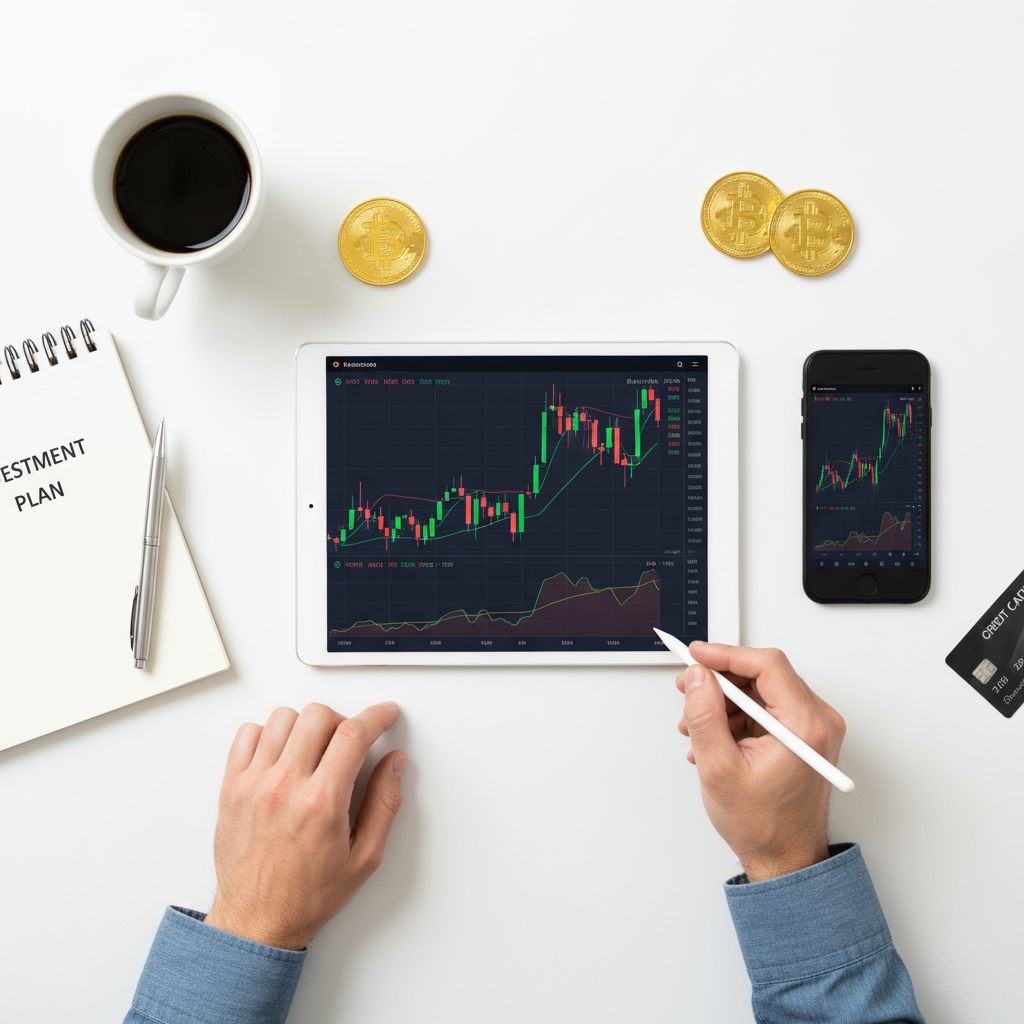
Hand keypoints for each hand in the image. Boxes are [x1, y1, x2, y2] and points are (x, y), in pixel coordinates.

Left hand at [203, 701, 406, 949]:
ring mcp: (253, 784)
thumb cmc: (306, 895)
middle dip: (343, 721)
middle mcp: (284, 787)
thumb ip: (385, 804)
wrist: (256, 922)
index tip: (384, 714)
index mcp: (321, 804)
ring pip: (283, 718)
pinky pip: (247, 734)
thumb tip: (394, 765)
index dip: (376, 716)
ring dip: (306, 725)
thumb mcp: (365, 858)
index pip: (353, 734)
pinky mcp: (231, 787)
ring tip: (314, 749)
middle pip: (318, 716)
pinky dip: (268, 734)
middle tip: (349, 742)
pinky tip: (282, 754)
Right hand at [677, 643, 844, 882]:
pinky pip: (765, 709)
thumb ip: (705, 715)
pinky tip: (713, 738)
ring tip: (696, 726)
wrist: (784, 858)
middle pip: (763, 674)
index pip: (767, 664)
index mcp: (805, 726)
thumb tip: (698, 678)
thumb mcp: (719, 768)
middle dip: (719, 681)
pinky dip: (736, 717)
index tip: (696, 655)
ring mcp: (812, 729)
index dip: (726, 654)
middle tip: (688, 689)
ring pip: (760, 691)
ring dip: (724, 702)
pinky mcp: (802, 736)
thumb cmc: (763, 825)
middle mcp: (817, 722)